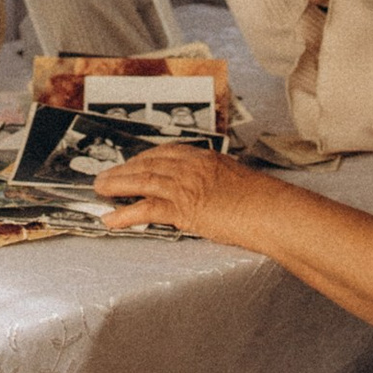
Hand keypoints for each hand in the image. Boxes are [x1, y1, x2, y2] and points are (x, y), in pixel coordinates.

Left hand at [89, 144, 277, 243]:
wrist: (273, 211)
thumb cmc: (264, 201)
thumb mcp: (238, 181)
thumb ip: (220, 181)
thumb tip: (212, 192)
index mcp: (206, 158)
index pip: (166, 152)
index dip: (145, 158)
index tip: (132, 162)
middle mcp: (192, 167)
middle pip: (148, 163)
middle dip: (124, 169)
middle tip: (106, 176)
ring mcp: (186, 186)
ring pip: (141, 181)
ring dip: (116, 185)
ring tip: (99, 190)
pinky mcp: (183, 208)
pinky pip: (146, 209)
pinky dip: (124, 214)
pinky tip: (110, 220)